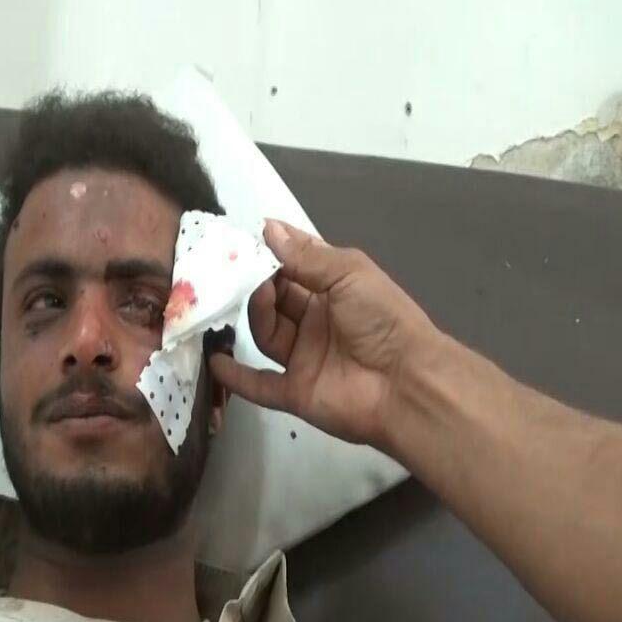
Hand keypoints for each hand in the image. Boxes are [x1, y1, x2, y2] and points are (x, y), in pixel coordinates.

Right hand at [209, 219, 440, 446]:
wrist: (406, 382)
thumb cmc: (383, 318)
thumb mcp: (349, 274)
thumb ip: (306, 256)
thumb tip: (268, 228)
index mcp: (333, 289)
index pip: (292, 266)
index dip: (269, 253)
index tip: (240, 238)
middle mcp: (315, 321)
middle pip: (274, 299)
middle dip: (256, 283)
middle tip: (237, 269)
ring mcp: (304, 357)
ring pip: (266, 334)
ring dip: (254, 315)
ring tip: (255, 299)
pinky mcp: (294, 392)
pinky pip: (259, 384)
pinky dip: (236, 376)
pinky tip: (215, 362)